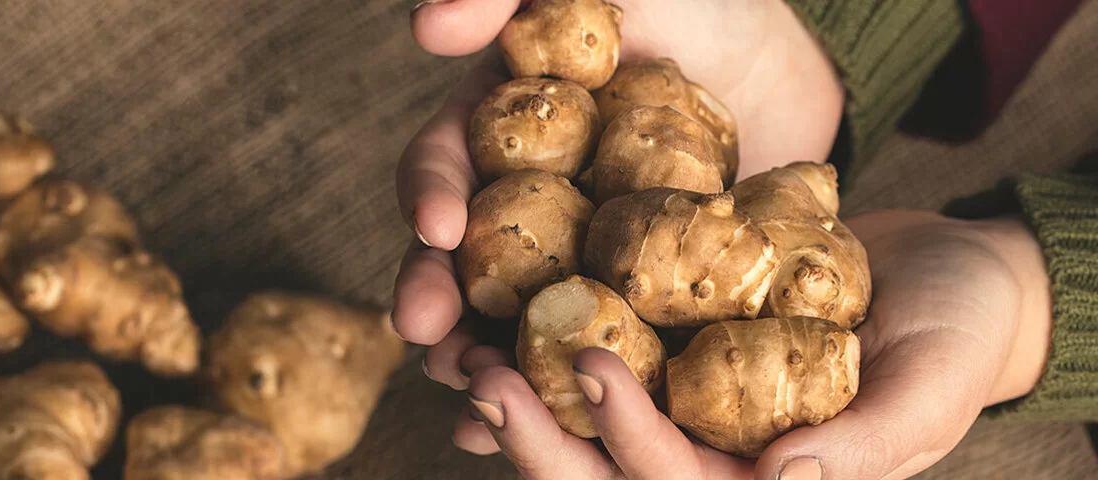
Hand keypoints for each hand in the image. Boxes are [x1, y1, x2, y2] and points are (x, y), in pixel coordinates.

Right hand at [394, 0, 843, 354]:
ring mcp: (576, 253)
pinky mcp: (632, 296)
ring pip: (513, 315)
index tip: (439, 229)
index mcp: (500, 129)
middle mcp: (525, 199)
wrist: (795, 60)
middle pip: (464, 258)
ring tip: (475, 394)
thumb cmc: (694, 2)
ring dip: (485, 356)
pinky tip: (541, 425)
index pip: (445, 165)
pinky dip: (562, 387)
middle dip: (440, 299)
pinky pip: (593, 344)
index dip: (431, 196)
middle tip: (431, 339)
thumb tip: (425, 27)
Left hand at [450, 210, 1052, 478]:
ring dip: (522, 401)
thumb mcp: (933, 389)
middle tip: (487, 382)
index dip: (632, 438)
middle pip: (606, 473)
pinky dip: (539, 355)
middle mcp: (708, 459)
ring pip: (583, 426)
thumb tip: (782, 479)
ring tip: (466, 356)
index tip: (592, 366)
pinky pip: (595, 366)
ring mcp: (682, 412)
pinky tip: (490, 325)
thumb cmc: (957, 334)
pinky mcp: (666, 356)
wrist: (942, 275)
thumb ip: (868, 443)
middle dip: (544, 438)